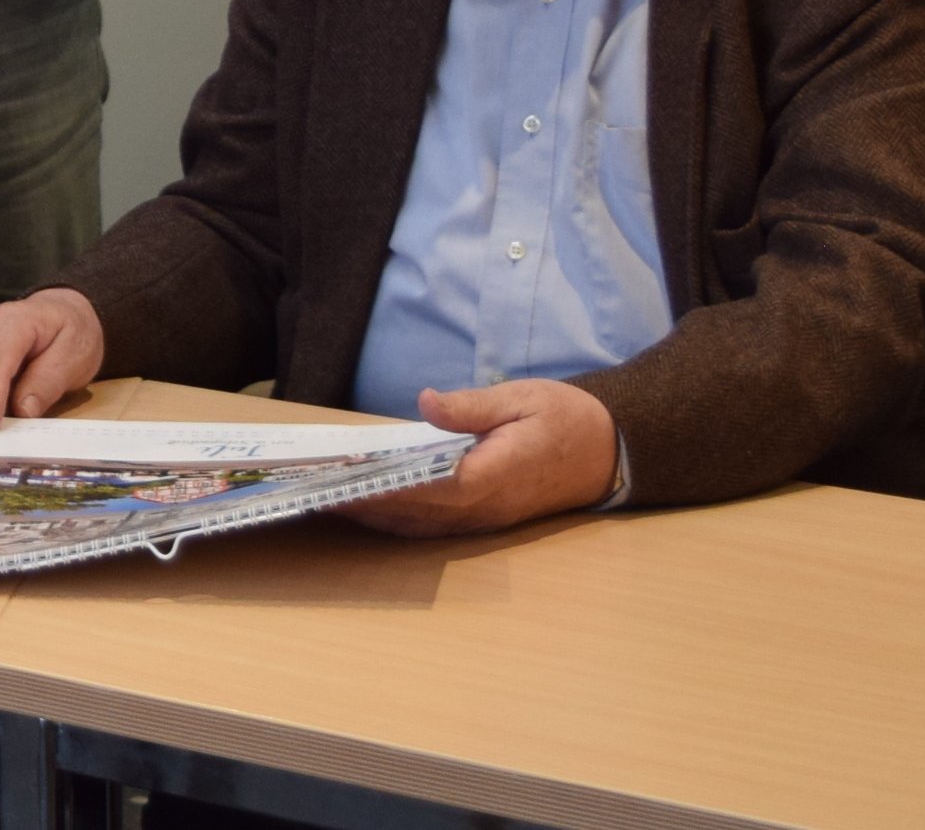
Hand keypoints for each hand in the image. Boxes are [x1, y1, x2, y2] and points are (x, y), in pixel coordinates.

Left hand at [330, 379, 619, 537]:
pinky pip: (432, 526)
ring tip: (327, 497)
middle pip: (414, 512)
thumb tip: (427, 403)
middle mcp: (485, 506)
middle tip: (316, 489)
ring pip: (419, 525)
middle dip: (365, 503)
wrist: (607, 452)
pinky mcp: (482, 519)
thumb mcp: (522, 398)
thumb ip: (473, 406)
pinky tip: (367, 505)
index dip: (386, 487)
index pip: (431, 486)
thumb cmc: (565, 419)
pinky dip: (396, 519)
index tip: (345, 479)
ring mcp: (484, 519)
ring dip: (375, 516)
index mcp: (495, 474)